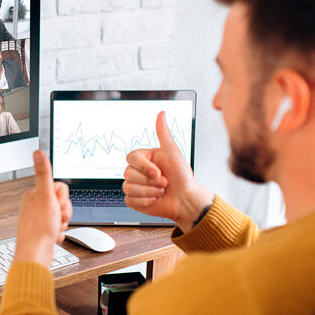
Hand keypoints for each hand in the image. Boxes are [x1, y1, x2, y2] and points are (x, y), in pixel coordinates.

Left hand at [13, 151, 71, 266]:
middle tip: (56, 219)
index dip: (63, 199)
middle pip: (62, 201)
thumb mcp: (45, 196)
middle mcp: (34, 204)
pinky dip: (59, 233)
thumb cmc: (39, 228)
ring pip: (61, 214)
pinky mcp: (42, 230)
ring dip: (62, 223)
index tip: (56, 206)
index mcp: (33, 194)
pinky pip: (58, 227)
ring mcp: (38, 218)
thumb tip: (38, 152)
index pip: (60, 188)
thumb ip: (43, 173)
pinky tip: (53, 236)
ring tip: (54, 229)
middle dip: (64, 212)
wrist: (35, 254)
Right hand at [123, 111, 213, 231]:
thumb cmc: (182, 176)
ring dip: (149, 192)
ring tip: (161, 191)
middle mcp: (138, 172)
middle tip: (164, 182)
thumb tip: (161, 113)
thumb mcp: (173, 152)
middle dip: (150, 182)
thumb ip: (163, 133)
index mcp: (144, 159)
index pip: (131, 158)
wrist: (186, 199)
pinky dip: (145, 201)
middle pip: (128, 174)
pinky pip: (130, 200)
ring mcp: (134, 186)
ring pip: (129, 188)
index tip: (158, 172)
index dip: (144, 167)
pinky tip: (155, 199)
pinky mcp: (134, 200)